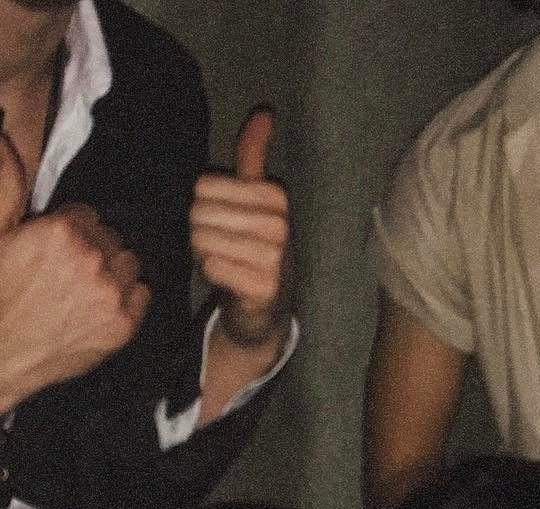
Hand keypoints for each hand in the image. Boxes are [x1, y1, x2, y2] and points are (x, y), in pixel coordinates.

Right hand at [0, 131, 148, 411]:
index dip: (71, 230)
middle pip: (112, 239)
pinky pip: (143, 295)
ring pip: (130, 264)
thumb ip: (7, 185)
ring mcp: (111, 294)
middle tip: (72, 268)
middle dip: (95, 248)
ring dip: (114, 270)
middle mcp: (92, 259)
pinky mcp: (123, 325)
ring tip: (88, 285)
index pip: (88, 215)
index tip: (59, 245)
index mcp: (60, 231)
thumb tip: (5, 141)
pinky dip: (128, 296)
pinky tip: (104, 303)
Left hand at [190, 107, 289, 345]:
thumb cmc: (253, 245)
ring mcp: (275, 258)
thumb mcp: (255, 197)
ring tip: (226, 260)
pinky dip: (212, 273)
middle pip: (199, 212)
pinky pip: (212, 266)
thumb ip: (254, 156)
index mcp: (276, 197)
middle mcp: (280, 225)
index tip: (225, 222)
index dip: (204, 205)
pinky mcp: (264, 286)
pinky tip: (229, 277)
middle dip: (201, 231)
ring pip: (202, 240)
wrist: (266, 303)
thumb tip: (264, 113)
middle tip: (222, 245)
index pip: (203, 185)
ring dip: (204, 253)